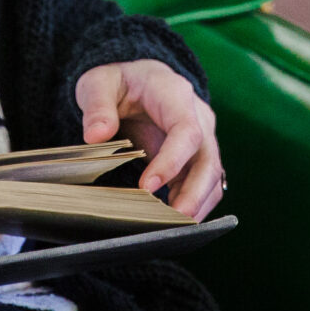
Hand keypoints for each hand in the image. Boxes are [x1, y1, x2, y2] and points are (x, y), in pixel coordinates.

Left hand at [75, 60, 224, 218]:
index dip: (172, 161)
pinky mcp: (197, 157)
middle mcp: (198, 117)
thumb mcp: (99, 83)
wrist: (138, 81)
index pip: (186, 131)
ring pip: (212, 175)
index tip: (147, 187)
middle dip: (194, 193)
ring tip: (173, 229)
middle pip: (208, 159)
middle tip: (173, 221)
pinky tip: (175, 222)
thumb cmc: (119, 82)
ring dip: (197, 203)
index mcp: (175, 95)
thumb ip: (98, 106)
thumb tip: (97, 136)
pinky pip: (205, 183)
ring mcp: (202, 138)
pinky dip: (195, 204)